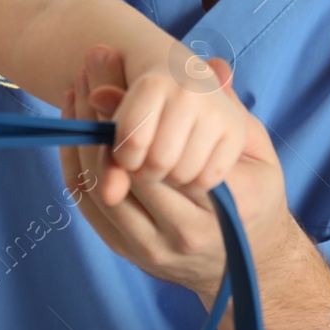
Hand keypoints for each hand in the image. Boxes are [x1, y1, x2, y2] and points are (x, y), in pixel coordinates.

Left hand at [60, 46, 291, 298]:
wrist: (248, 264)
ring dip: (81, 137)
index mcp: (227, 205)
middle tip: (87, 74)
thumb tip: (213, 64)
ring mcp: (153, 248)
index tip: (111, 78)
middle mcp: (187, 233)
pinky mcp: (128, 252)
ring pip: (100, 188)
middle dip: (100, 119)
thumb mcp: (258, 151)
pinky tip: (72, 126)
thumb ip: (233, 109)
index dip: (131, 115)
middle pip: (127, 172)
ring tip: (77, 92)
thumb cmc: (256, 195)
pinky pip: (88, 205)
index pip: (166, 156)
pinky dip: (74, 162)